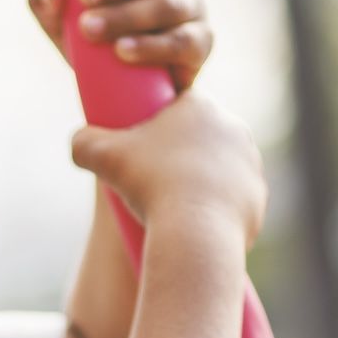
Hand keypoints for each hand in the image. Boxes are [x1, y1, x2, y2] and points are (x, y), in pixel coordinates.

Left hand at [28, 0, 211, 91]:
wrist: (114, 88)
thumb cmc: (88, 34)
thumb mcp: (58, 15)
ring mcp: (194, 9)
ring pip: (170, 4)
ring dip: (128, 15)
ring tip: (90, 29)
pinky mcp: (199, 46)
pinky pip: (183, 42)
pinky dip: (151, 46)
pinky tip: (123, 50)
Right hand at [70, 92, 263, 245]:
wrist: (196, 231)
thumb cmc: (149, 185)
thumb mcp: (100, 157)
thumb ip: (82, 141)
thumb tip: (78, 142)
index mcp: (201, 106)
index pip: (176, 109)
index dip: (155, 129)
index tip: (141, 151)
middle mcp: (233, 128)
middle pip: (198, 139)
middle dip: (179, 156)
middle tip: (153, 181)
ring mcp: (251, 163)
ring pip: (217, 170)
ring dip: (199, 182)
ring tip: (173, 205)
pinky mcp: (259, 196)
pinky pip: (232, 200)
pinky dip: (215, 211)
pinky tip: (195, 223)